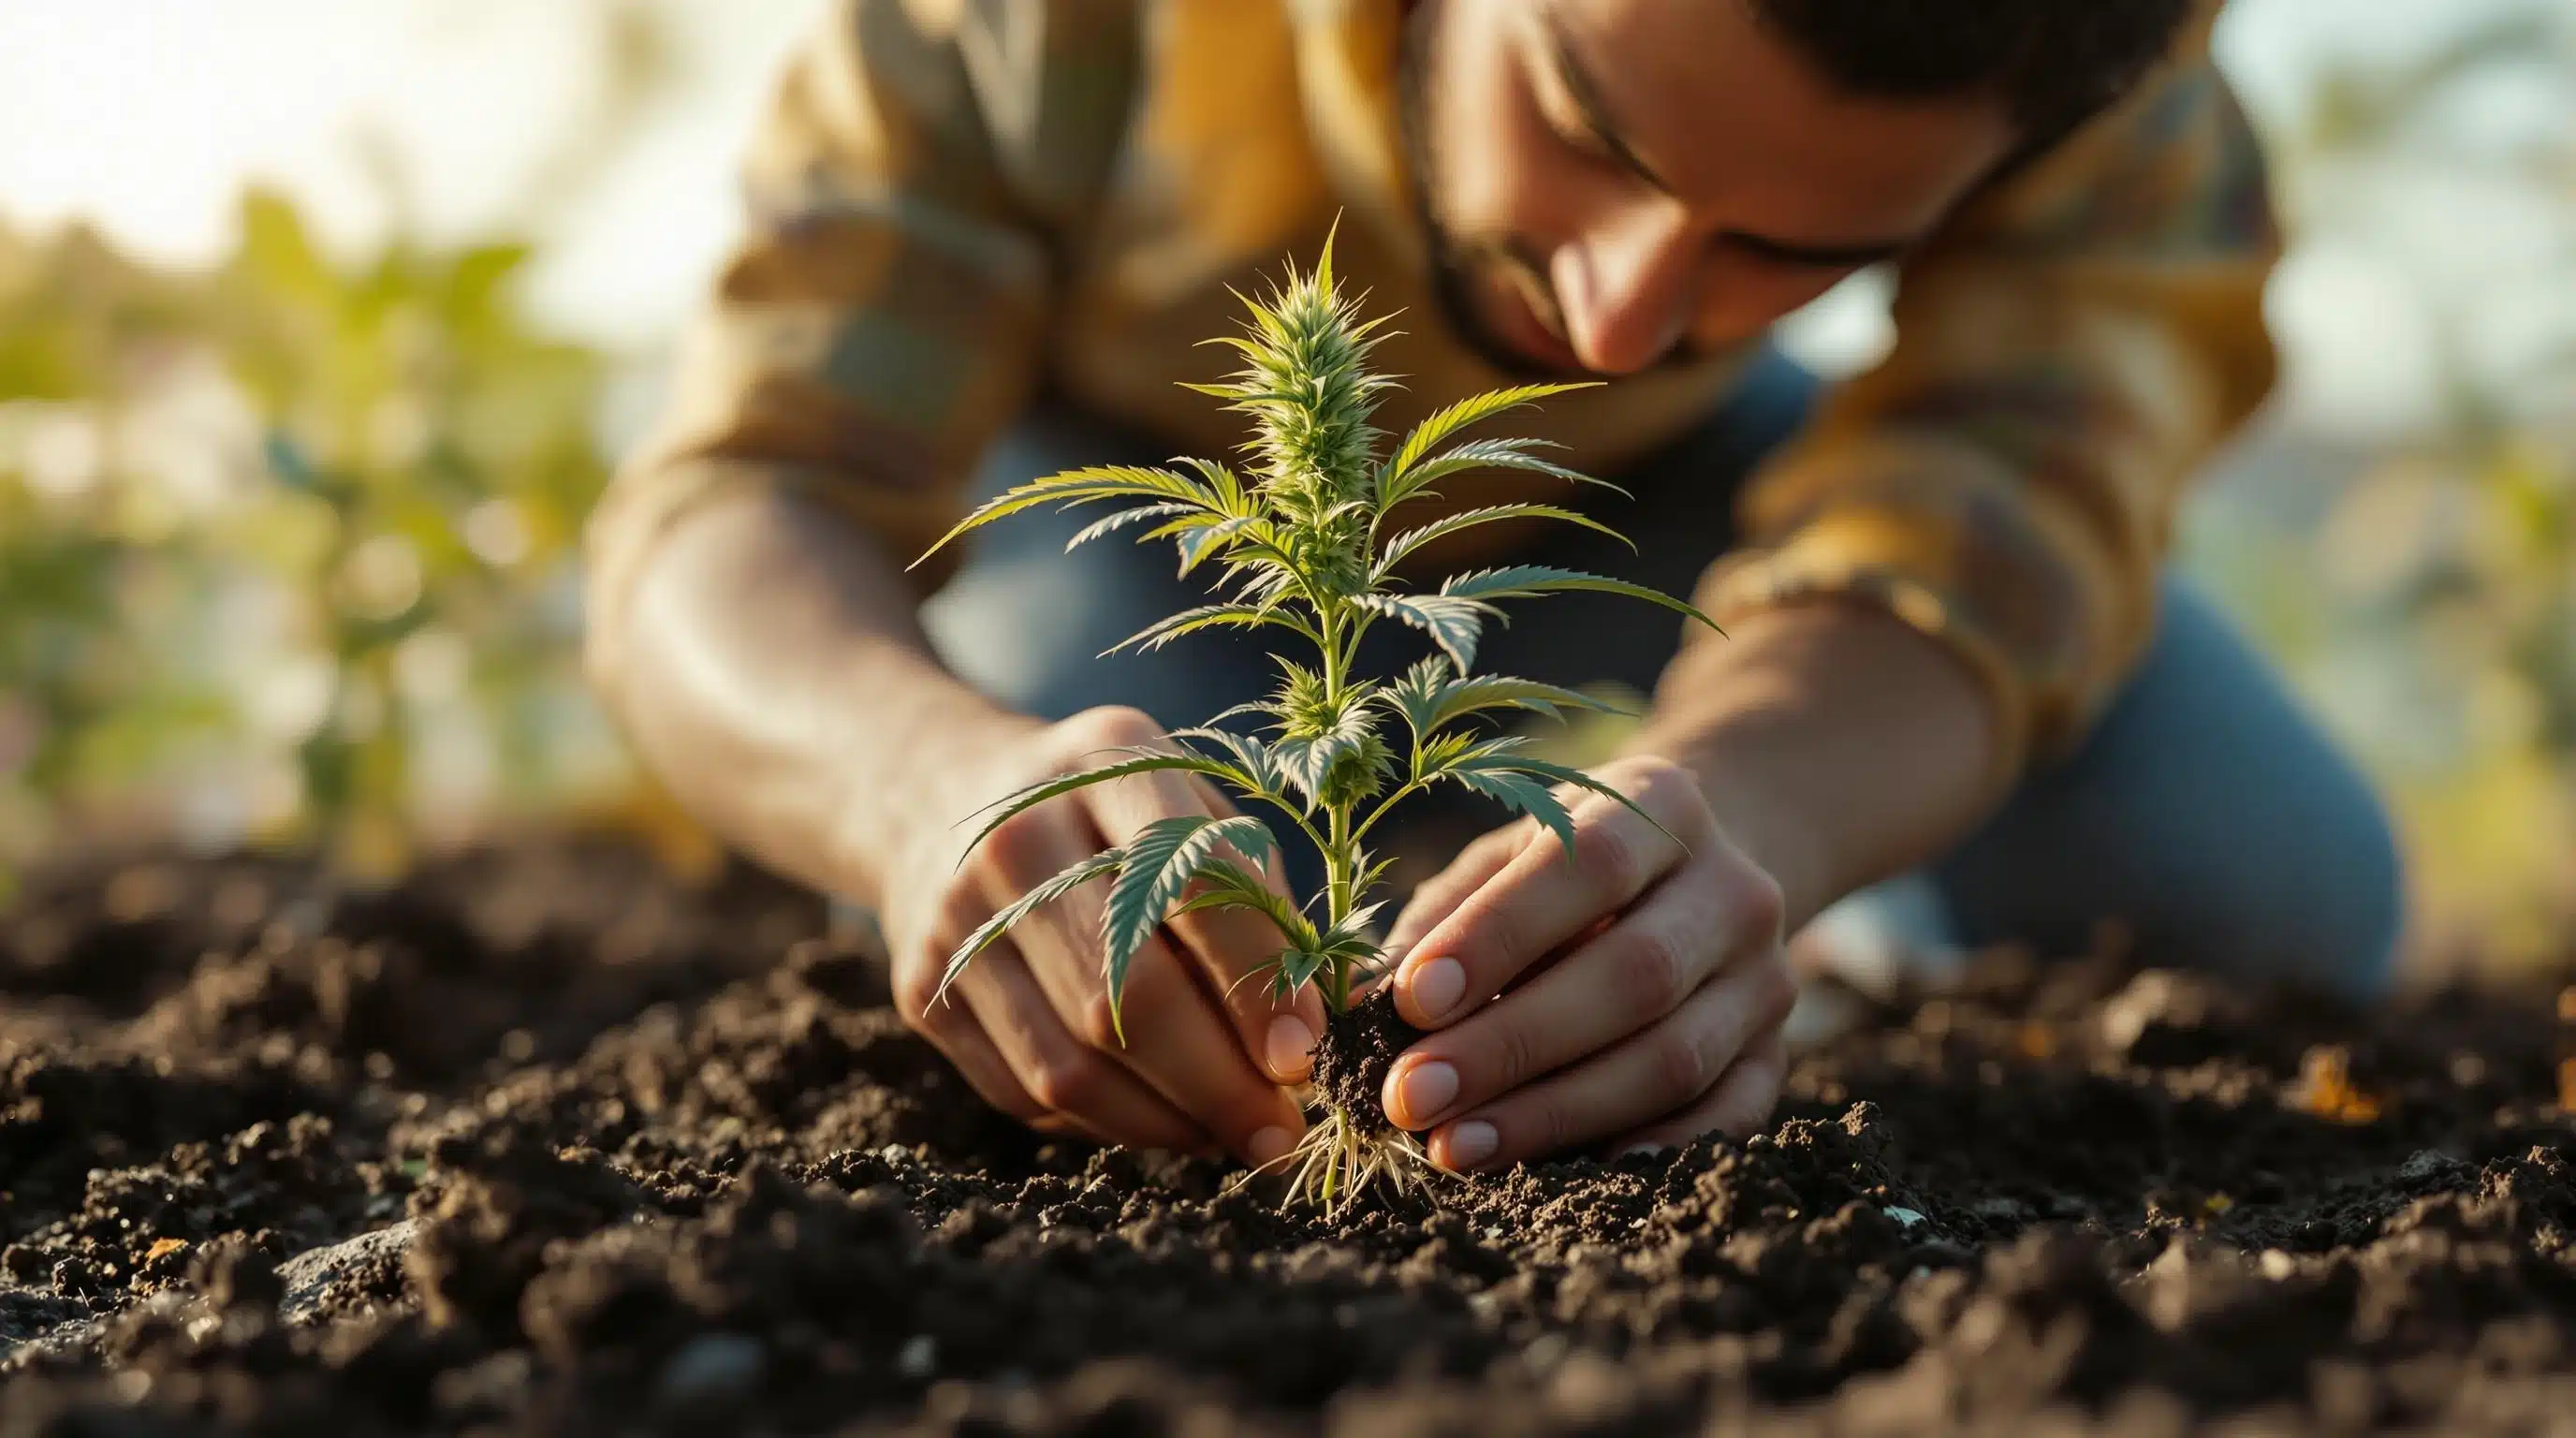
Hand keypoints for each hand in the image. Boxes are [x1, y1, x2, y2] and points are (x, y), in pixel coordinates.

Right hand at [880, 705, 1323, 1166]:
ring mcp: (956, 919)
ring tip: (1229, 1134)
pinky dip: (1105, 1125)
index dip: (1253, 984)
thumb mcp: (1192, 808)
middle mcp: (1015, 837)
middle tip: (1279, 1133)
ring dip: (1166, 1123)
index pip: (1189, 886)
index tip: (1303, 1056)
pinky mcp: (922, 989)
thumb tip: (1301, 1037)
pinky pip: (1025, 1092)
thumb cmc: (1113, 817)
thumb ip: (1254, 901)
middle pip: (1121, 996)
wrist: (942, 793)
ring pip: (1068, 1066)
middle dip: (1217, 1084)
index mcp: (1103, 766)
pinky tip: (1159, 1117)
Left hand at [1374, 755, 1794, 1170]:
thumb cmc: (1570, 868)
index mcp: (1662, 807)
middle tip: (1411, 1097)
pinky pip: (1726, 1117)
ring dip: (1555, 1113)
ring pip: (1674, 1059)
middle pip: (1634, 977)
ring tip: (1454, 1147)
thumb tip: (1352, 1009)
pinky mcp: (1778, 1054)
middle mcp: (1734, 889)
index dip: (1498, 937)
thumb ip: (1442, 920)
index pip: (1587, 868)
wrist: (1706, 868)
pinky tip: (1562, 1174)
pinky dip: (1646, 1151)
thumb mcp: (1510, 856)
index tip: (1410, 1001)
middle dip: (1511, 1047)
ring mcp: (1767, 977)